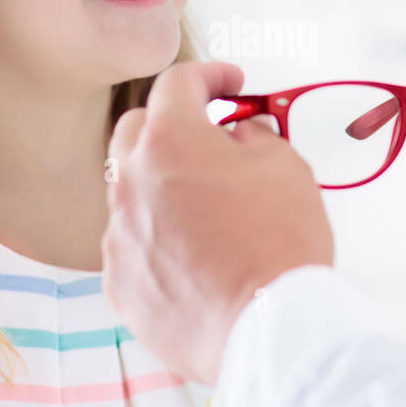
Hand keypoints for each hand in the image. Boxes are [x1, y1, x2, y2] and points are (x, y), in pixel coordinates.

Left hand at [101, 61, 334, 385]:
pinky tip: (194, 256)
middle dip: (171, 124)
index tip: (229, 83)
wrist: (269, 330)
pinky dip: (157, 239)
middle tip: (209, 137)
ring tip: (208, 209)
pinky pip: (131, 245)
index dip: (209, 75)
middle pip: (137, 130)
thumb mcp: (287, 168)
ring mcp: (118, 235)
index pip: (178, 83)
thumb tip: (238, 135)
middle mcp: (131, 182)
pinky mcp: (119, 282)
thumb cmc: (281, 248)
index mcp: (171, 141)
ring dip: (163, 187)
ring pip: (131, 191)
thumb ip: (255, 137)